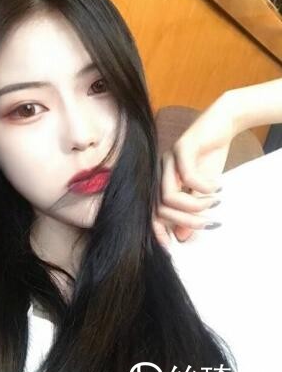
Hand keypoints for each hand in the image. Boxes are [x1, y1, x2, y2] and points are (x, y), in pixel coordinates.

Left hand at [153, 94, 235, 244]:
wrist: (220, 125)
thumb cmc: (208, 158)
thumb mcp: (199, 191)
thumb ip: (189, 211)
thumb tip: (182, 237)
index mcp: (160, 183)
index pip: (150, 211)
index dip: (156, 230)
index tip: (170, 246)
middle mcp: (158, 173)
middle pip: (160, 208)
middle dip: (186, 221)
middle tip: (209, 222)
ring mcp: (166, 160)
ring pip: (169, 196)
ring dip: (195, 205)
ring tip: (213, 202)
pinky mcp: (181, 148)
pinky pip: (187, 176)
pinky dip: (203, 187)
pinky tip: (216, 187)